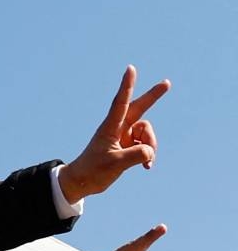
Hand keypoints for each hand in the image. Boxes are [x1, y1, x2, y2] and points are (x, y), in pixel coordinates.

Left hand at [59, 66, 169, 203]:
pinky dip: (149, 154)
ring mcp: (123, 137)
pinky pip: (146, 146)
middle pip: (139, 108)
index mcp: (110, 127)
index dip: (127, 85)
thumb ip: (136, 156)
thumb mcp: (116, 164)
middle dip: (153, 97)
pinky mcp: (128, 147)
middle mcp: (118, 128)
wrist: (83, 182)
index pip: (121, 102)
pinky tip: (147, 167)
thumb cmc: (93, 170)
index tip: (130, 69)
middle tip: (167, 83)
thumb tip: (151, 151)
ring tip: (146, 161)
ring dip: (151, 145)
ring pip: (147, 133)